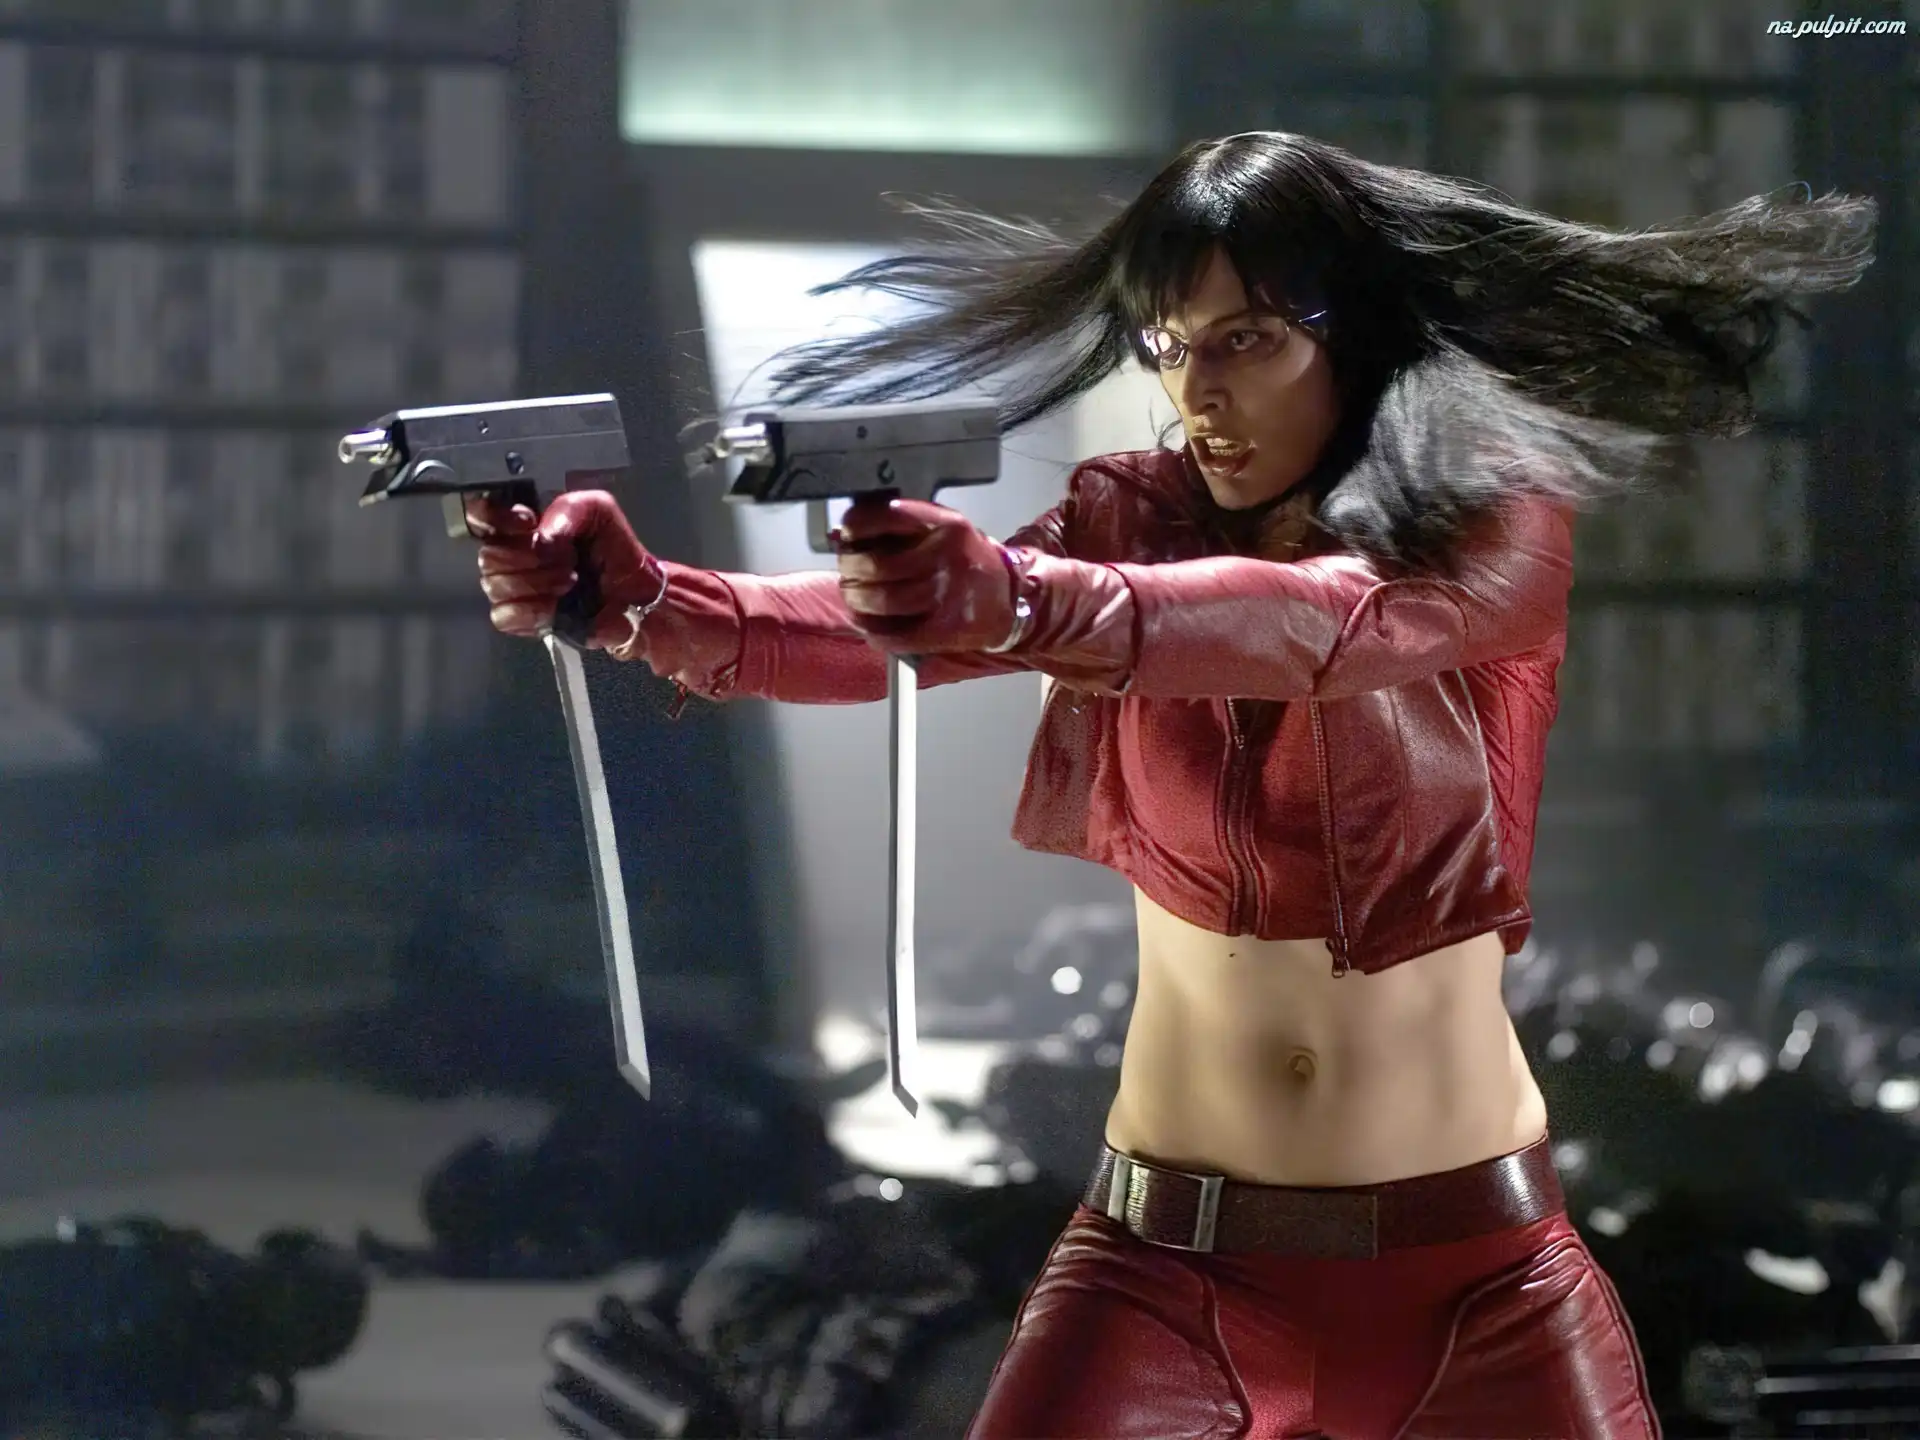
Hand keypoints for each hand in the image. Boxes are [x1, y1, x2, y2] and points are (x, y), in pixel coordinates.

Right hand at [470, 491, 663, 647]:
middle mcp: (510, 555)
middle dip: (531, 556)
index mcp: (520, 525)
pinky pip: (504, 615)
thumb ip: (568, 509)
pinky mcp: (520, 619)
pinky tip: (557, 606)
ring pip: (496, 585)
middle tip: (567, 558)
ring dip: (538, 582)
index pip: (481, 515)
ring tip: (571, 580)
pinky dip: (533, 610)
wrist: (632, 592)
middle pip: (489, 555)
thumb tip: (541, 537)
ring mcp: (512, 589)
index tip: (528, 522)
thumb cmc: (613, 549)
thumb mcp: (598, 511)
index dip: (496, 519)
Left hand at [833, 497, 1017, 653]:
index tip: (847, 532)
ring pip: (883, 601)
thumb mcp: (946, 529)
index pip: (888, 516)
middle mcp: (949, 558)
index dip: (858, 525)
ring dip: (857, 601)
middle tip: (847, 571)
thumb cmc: (968, 562)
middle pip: (878, 565)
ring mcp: (948, 596)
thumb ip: (906, 526)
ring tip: (855, 597)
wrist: (1009, 599)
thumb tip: (846, 534)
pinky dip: (873, 631)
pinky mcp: (945, 631)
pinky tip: (869, 625)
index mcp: (948, 526)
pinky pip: (896, 635)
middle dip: (851, 569)